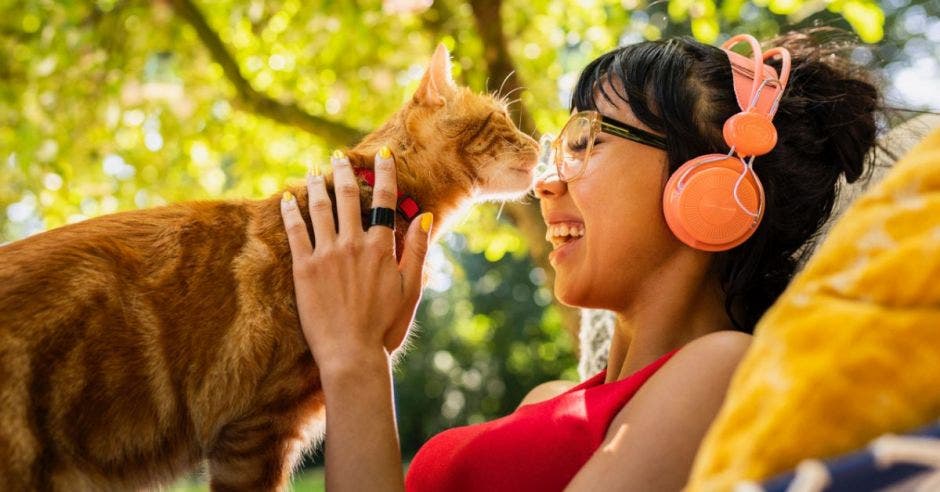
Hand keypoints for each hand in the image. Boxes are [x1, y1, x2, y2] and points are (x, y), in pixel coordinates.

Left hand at [280, 148, 432, 378]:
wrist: (352, 352)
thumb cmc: (385, 325)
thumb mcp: (411, 289)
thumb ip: (418, 251)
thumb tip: (426, 218)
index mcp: (381, 247)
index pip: (385, 201)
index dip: (384, 175)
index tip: (382, 156)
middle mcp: (353, 244)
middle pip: (348, 197)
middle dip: (344, 172)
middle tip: (338, 156)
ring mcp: (327, 254)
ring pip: (320, 208)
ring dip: (316, 185)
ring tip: (313, 170)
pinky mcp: (304, 268)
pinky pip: (296, 231)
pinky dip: (291, 211)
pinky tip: (287, 198)